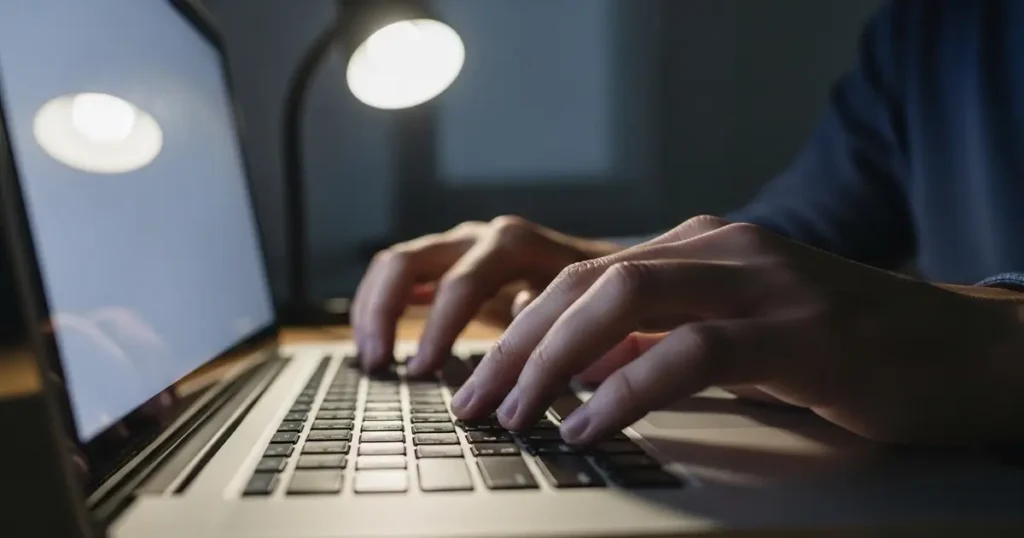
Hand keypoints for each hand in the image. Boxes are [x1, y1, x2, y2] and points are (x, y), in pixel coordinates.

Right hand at [352, 216, 621, 373]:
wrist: (612, 272)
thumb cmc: (601, 297)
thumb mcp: (584, 309)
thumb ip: (547, 315)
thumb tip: (513, 326)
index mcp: (514, 245)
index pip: (459, 283)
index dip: (436, 329)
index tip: (423, 371)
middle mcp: (480, 238)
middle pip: (407, 262)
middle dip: (384, 313)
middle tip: (379, 365)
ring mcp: (462, 246)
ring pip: (394, 264)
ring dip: (373, 310)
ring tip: (371, 359)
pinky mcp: (452, 262)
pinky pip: (400, 274)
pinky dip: (381, 306)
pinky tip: (377, 343)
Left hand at [451, 216, 1023, 446]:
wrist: (961, 350)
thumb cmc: (845, 348)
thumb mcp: (737, 334)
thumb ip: (662, 341)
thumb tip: (580, 371)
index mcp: (704, 245)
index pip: (584, 274)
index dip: (523, 327)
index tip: (482, 377)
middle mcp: (724, 248)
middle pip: (588, 281)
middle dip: (518, 343)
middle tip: (476, 400)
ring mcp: (763, 282)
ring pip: (626, 298)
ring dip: (554, 360)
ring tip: (515, 413)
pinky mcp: (799, 332)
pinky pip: (690, 352)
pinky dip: (628, 389)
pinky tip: (591, 425)